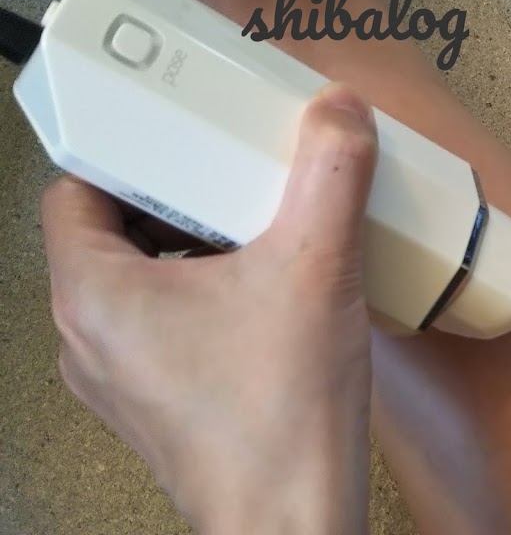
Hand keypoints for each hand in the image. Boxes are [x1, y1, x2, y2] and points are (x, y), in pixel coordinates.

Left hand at [40, 83, 377, 534]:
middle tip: (233, 175)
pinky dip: (203, 296)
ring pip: (139, 282)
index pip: (75, 191)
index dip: (126, 153)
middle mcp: (90, 338)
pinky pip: (164, 326)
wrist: (293, 522)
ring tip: (258, 232)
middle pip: (111, 233)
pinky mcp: (156, 404)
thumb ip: (331, 177)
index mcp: (95, 294)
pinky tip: (266, 297)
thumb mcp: (316, 270)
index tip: (182, 138)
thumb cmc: (282, 412)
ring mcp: (119, 378)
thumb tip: (339, 111)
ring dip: (192, 248)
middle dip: (174, 197)